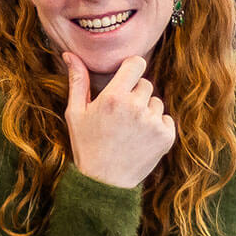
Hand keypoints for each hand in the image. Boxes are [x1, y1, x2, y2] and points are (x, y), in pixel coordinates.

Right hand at [64, 54, 175, 188]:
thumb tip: (69, 53)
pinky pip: (165, 119)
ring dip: (145, 110)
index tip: (125, 79)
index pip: (136, 64)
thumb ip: (77, 81)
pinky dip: (156, 126)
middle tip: (120, 114)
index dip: (131, 69)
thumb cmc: (86, 145)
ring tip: (129, 129)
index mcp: (113, 97)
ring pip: (156, 102)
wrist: (104, 182)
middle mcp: (136, 107)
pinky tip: (140, 139)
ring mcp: (153, 122)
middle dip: (135, 93)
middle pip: (146, 83)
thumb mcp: (75, 113)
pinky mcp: (166, 136)